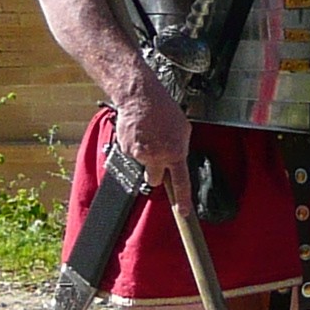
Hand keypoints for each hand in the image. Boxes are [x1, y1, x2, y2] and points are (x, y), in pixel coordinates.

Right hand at [111, 67, 192, 210]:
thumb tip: (178, 157)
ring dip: (145, 156)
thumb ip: (180, 148)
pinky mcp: (126, 150)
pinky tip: (139, 133)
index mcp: (175, 153)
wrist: (140, 98)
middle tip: (157, 158)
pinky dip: (134, 147)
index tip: (183, 212)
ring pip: (143, 166)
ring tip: (148, 136)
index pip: (181, 182)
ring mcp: (139, 155)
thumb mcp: (183, 129)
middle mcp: (156, 157)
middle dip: (156, 174)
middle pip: (155, 181)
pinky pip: (131, 155)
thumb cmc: (164, 110)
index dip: (182, 199)